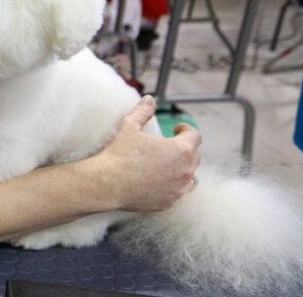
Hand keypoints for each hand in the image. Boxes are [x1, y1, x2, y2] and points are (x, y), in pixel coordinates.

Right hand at [90, 96, 200, 211]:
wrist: (107, 183)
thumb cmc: (119, 154)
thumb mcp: (130, 126)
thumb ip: (143, 111)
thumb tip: (149, 99)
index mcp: (181, 150)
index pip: (195, 136)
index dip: (186, 129)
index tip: (177, 128)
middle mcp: (185, 171)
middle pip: (194, 157)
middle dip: (185, 149)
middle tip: (170, 146)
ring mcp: (179, 189)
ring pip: (191, 178)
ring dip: (183, 170)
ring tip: (168, 166)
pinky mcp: (170, 202)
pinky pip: (178, 193)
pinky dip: (173, 186)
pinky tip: (159, 182)